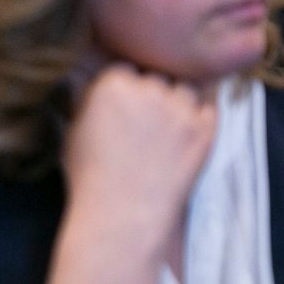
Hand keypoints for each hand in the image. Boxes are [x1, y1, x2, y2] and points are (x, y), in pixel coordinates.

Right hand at [62, 66, 215, 258]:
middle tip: (146, 122)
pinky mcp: (204, 128)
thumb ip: (86, 98)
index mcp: (111, 83)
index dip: (125, 87)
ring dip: (177, 102)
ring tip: (167, 130)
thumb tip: (90, 80)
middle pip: (156, 76)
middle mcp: (148, 88)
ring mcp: (180, 107)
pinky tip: (186, 134)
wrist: (122, 215)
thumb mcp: (74, 130)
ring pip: (184, 88)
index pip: (125, 68)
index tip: (125, 106)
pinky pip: (209, 106)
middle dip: (151, 94)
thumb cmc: (90, 177)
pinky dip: (200, 115)